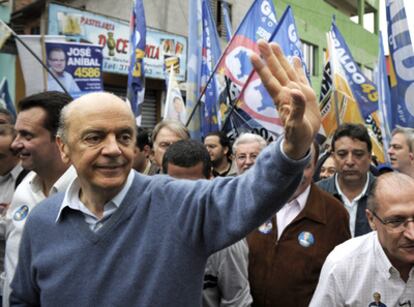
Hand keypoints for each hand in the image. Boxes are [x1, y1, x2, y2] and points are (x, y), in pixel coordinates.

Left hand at [251, 40, 320, 159]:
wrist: (302, 141)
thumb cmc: (296, 136)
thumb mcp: (296, 124)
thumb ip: (296, 108)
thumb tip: (296, 91)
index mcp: (282, 99)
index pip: (270, 80)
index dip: (262, 68)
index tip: (253, 55)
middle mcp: (286, 93)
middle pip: (276, 71)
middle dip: (269, 56)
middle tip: (261, 41)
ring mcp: (294, 92)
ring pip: (286, 71)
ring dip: (280, 58)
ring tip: (274, 44)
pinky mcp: (304, 95)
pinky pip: (299, 77)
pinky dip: (297, 67)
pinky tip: (294, 58)